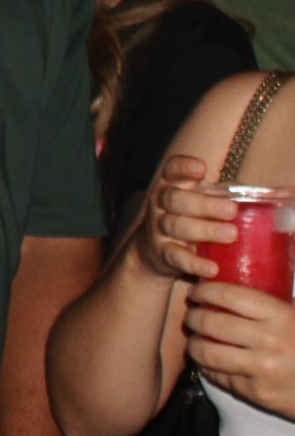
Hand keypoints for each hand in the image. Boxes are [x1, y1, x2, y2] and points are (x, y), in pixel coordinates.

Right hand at [144, 155, 234, 280]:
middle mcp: (161, 205)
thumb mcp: (204, 203)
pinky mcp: (162, 254)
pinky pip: (176, 257)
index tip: (202, 169)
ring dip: (204, 230)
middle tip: (231, 211)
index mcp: (173, 186)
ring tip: (230, 235)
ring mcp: (158, 229)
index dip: (184, 167)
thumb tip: (285, 192)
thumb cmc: (191, 220)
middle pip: (175, 199)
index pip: (172, 170)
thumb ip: (231, 196)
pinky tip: (212, 267)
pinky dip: (194, 262)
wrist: (154, 251)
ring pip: (175, 226)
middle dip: (203, 204)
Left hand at [186, 280, 294, 416]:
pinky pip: (218, 376)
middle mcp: (270, 342)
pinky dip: (207, 366)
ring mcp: (261, 370)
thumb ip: (274, 303)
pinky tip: (209, 360)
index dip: (206, 291)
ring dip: (194, 343)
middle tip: (192, 315)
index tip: (198, 291)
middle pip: (211, 323)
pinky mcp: (255, 394)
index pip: (231, 296)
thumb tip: (235, 278)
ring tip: (195, 339)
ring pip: (207, 352)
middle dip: (194, 316)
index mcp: (282, 317)